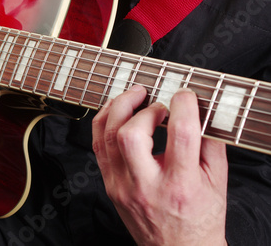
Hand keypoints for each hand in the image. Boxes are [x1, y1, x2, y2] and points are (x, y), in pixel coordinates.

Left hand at [92, 85, 227, 244]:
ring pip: (106, 137)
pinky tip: (117, 112)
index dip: (183, 106)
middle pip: (130, 135)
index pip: (180, 135)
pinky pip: (98, 146)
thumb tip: (201, 110)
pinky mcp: (110, 186)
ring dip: (118, 108)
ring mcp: (122, 186)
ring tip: (133, 96)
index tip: (185, 96)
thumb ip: (210, 143)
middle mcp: (146, 186)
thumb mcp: (217, 182)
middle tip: (155, 101)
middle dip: (142, 108)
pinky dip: (105, 123)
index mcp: (180, 185)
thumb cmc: (198, 219)